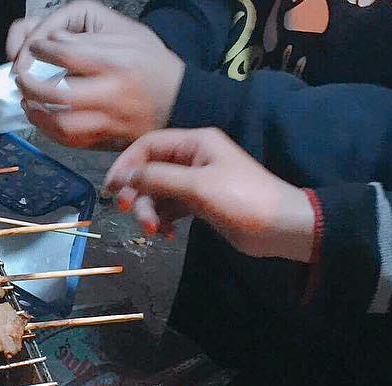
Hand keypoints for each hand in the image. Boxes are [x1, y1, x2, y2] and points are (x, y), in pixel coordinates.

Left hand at [6, 1, 182, 149]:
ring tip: (27, 100)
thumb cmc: (151, 65)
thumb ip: (87, 38)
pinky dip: (49, 130)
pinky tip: (41, 118)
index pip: (66, 54)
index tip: (33, 47)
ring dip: (36, 112)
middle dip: (30, 85)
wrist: (178, 101)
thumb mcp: (126, 36)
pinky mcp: (105, 139)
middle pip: (58, 93)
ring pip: (61, 123)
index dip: (40, 49)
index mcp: (116, 62)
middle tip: (21, 77)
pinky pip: (70, 140)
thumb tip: (51, 42)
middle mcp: (112, 94)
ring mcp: (108, 121)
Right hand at [104, 128, 315, 261]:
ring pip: (157, 193)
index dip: (127, 164)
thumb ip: (159, 179)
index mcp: (195, 143)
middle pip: (149, 171)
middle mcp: (192, 158)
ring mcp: (195, 182)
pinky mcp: (198, 204)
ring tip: (153, 231)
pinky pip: (169, 208)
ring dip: (149, 212)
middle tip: (128, 213)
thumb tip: (126, 177)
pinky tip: (166, 235)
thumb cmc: (241, 199)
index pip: (149, 145)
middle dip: (137, 193)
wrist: (279, 227)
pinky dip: (163, 220)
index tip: (112, 188)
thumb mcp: (197, 186)